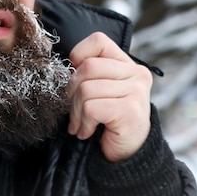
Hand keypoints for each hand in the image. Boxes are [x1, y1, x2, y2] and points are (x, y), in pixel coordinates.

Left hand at [67, 32, 151, 161]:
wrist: (128, 153)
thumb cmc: (108, 119)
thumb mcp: (101, 90)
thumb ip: (88, 73)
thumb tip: (60, 69)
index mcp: (127, 64)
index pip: (98, 41)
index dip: (78, 56)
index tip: (76, 80)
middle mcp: (136, 74)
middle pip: (87, 67)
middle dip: (71, 92)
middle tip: (72, 110)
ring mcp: (136, 92)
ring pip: (86, 90)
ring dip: (76, 112)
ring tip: (81, 124)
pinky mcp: (130, 112)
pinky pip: (91, 109)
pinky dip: (84, 123)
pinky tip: (88, 131)